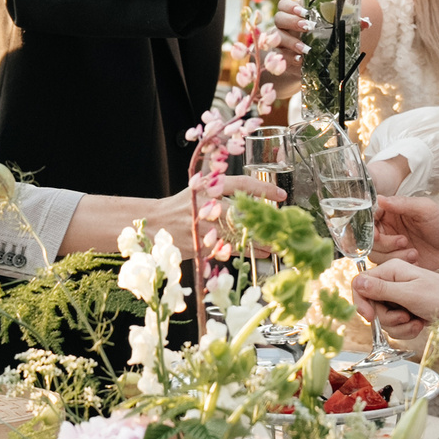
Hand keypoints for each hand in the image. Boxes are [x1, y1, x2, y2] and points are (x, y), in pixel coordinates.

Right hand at [155, 171, 284, 245]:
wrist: (156, 222)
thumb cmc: (183, 205)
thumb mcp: (200, 188)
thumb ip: (223, 187)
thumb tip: (257, 193)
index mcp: (206, 186)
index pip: (240, 184)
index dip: (263, 189)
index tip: (281, 195)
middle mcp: (204, 204)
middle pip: (241, 214)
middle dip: (264, 222)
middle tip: (282, 226)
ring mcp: (200, 226)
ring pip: (236, 235)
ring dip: (259, 241)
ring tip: (276, 244)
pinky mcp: (198, 244)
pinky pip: (227, 250)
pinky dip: (245, 252)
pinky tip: (259, 254)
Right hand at [351, 259, 438, 330]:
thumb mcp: (409, 294)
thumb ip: (381, 290)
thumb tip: (357, 283)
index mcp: (390, 270)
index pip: (360, 284)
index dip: (361, 302)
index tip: (370, 317)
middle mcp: (393, 281)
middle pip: (372, 305)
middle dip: (387, 318)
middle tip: (406, 316)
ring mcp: (401, 296)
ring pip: (384, 318)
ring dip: (399, 326)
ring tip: (416, 321)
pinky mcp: (409, 309)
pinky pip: (397, 325)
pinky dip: (407, 329)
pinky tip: (420, 325)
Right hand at [369, 193, 438, 270]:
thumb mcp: (425, 209)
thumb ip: (402, 204)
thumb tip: (380, 198)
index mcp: (392, 213)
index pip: (369, 217)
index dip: (368, 227)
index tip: (376, 234)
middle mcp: (389, 229)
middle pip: (369, 239)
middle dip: (384, 243)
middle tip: (404, 241)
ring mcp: (393, 247)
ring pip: (376, 254)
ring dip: (393, 255)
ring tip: (414, 253)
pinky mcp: (400, 261)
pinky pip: (388, 266)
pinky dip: (400, 265)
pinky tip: (417, 261)